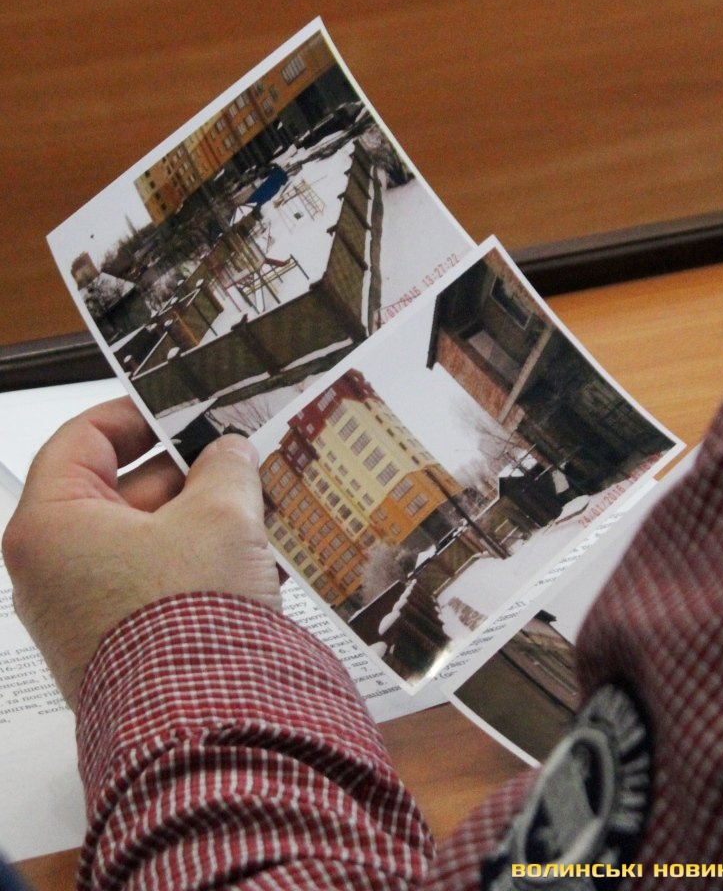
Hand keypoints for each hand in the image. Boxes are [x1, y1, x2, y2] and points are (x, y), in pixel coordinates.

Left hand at [2, 397, 280, 708]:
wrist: (202, 725)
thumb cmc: (186, 619)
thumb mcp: (220, 517)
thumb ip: (225, 468)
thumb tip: (230, 454)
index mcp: (53, 525)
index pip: (84, 440)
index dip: (137, 415)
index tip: (181, 409)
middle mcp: (54, 570)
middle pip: (120, 492)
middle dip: (186, 473)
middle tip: (236, 457)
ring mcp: (84, 612)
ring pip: (145, 541)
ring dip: (200, 520)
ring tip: (256, 506)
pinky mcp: (119, 645)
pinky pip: (157, 584)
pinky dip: (197, 565)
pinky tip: (252, 558)